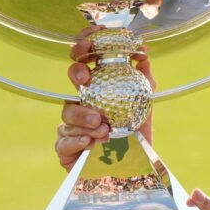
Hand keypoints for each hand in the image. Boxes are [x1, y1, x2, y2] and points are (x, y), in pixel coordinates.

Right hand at [55, 25, 156, 171]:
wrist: (133, 168)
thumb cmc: (135, 135)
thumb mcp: (143, 105)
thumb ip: (144, 80)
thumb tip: (143, 54)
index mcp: (97, 88)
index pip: (85, 60)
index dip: (82, 46)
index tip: (90, 41)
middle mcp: (81, 102)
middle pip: (71, 78)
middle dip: (77, 74)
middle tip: (86, 79)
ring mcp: (70, 124)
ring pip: (68, 111)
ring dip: (84, 117)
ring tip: (103, 128)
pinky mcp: (65, 147)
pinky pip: (64, 140)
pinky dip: (78, 140)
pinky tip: (90, 143)